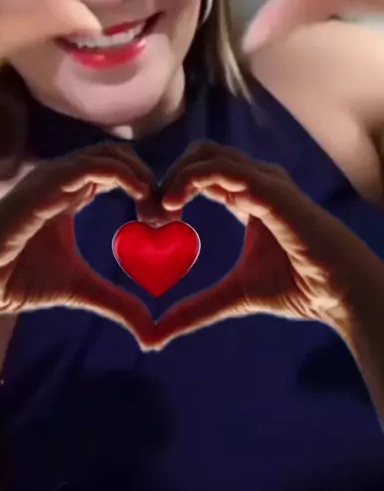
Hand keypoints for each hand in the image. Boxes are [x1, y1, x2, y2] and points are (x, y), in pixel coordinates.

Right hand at [0, 143, 156, 349]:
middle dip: (149, 178)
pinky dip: (121, 174)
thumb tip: (151, 333)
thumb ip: (117, 303)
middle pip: (118, 155)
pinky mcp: (43, 186)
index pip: (117, 170)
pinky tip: (140, 196)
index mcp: (70, 194)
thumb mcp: (80, 289)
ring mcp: (51, 179)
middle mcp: (62, 179)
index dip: (146, 187)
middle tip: (167, 215)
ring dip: (140, 175)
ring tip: (155, 209)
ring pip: (107, 155)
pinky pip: (89, 167)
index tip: (166, 221)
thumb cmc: (17, 281)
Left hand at [155, 142, 379, 347]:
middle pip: (199, 154)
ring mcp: (264, 181)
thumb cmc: (299, 289)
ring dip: (175, 176)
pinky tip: (174, 204)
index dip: (170, 190)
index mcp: (246, 197)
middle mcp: (255, 182)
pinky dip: (192, 178)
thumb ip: (195, 309)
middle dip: (167, 177)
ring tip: (161, 210)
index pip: (199, 174)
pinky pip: (224, 168)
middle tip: (150, 215)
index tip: (149, 222)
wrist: (340, 296)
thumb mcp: (233, 297)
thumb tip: (155, 336)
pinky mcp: (271, 189)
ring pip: (207, 154)